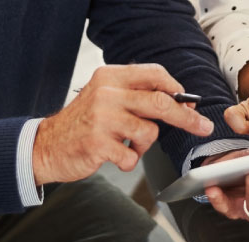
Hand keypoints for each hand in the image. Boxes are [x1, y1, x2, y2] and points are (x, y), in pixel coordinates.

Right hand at [32, 64, 214, 184]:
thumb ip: (136, 95)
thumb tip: (179, 100)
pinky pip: (132, 156)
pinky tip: (114, 156)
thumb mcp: (105, 97)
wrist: (47, 146)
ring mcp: (102, 119)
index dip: (176, 89)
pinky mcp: (98, 144)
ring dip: (143, 145)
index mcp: (110, 77)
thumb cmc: (82, 124)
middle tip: (202, 126)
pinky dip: (128, 161)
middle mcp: (107, 94)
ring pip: (149, 132)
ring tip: (126, 145)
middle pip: (161, 102)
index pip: (154, 74)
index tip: (189, 102)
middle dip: (187, 117)